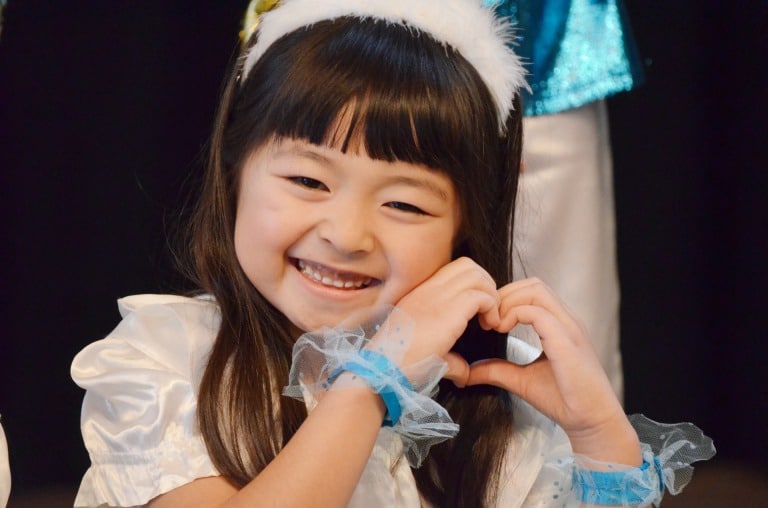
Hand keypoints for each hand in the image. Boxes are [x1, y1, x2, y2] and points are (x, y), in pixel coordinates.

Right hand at [383, 257, 500, 366]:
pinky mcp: (449, 310)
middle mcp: (428, 290)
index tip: (476, 310)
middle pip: (468, 266)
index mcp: (420, 294)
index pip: (452, 271)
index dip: (471, 284)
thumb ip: (450, 358)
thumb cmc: (399, 363)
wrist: (384, 367)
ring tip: (490, 319)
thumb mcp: (426, 352)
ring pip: (477, 275)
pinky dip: (493, 307)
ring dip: (491, 295)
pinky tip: (490, 326)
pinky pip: (481, 295)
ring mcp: (437, 297)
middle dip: (486, 284)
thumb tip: (465, 374)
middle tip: (488, 310)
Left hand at [462, 278, 640, 463]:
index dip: (506, 298)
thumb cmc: (564, 400)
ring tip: (494, 325)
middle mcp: (566, 320)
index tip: (488, 321)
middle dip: (504, 295)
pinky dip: (515, 315)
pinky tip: (502, 331)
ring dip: (508, 302)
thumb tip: (470, 371)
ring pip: (536, 290)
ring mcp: (569, 328)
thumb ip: (497, 370)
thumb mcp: (521, 380)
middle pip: (533, 284)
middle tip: (487, 320)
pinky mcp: (567, 342)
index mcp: (559, 324)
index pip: (532, 291)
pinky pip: (539, 313)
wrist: (592, 422)